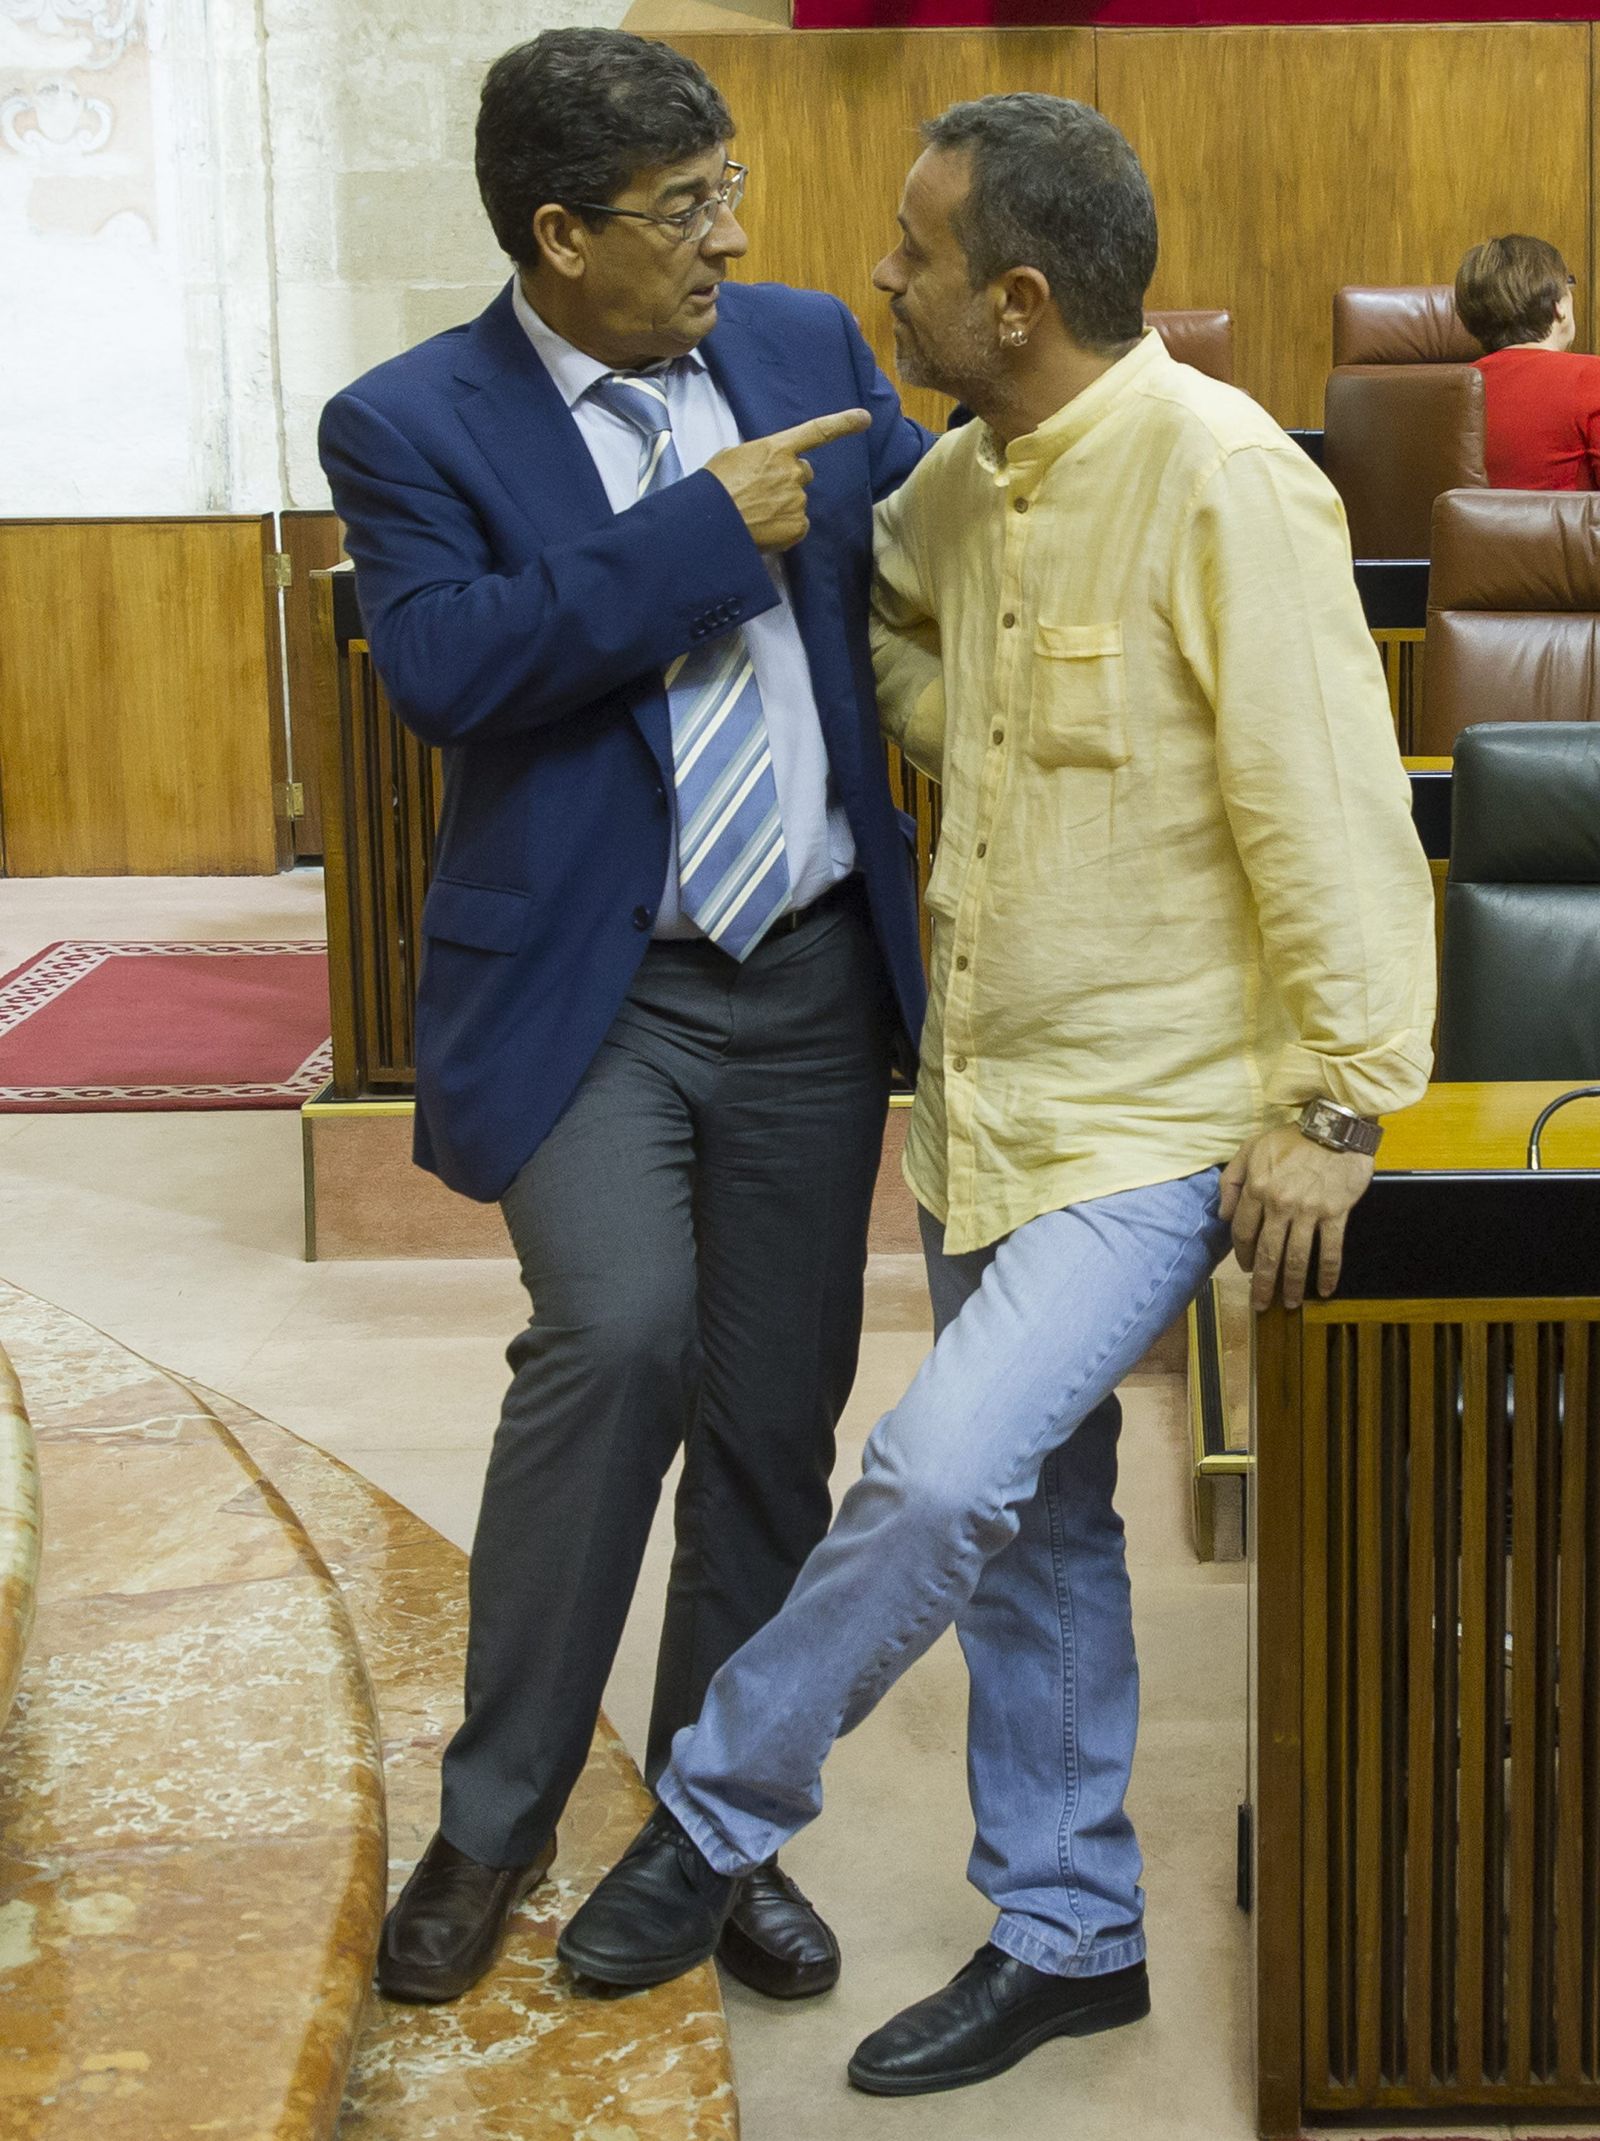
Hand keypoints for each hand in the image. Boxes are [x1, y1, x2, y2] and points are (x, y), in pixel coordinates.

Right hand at [707, 408, 870, 551]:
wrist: (709, 523)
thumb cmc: (714, 487)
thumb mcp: (732, 457)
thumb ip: (758, 456)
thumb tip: (764, 467)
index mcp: (776, 448)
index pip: (817, 432)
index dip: (843, 424)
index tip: (865, 418)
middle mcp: (793, 471)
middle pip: (804, 472)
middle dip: (790, 479)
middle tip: (763, 492)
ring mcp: (798, 500)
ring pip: (798, 501)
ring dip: (783, 505)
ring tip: (756, 513)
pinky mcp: (798, 526)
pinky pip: (798, 525)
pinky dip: (784, 528)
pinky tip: (763, 529)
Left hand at [1218, 1125, 1374, 1311]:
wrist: (1335, 1127)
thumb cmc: (1292, 1137)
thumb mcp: (1250, 1148)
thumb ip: (1231, 1180)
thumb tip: (1222, 1214)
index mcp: (1257, 1189)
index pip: (1242, 1231)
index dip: (1242, 1253)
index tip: (1245, 1267)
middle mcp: (1280, 1204)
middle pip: (1267, 1253)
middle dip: (1262, 1282)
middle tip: (1260, 1303)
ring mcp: (1308, 1211)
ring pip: (1296, 1257)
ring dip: (1291, 1285)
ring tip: (1289, 1303)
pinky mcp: (1335, 1213)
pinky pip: (1330, 1249)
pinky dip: (1327, 1272)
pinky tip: (1324, 1289)